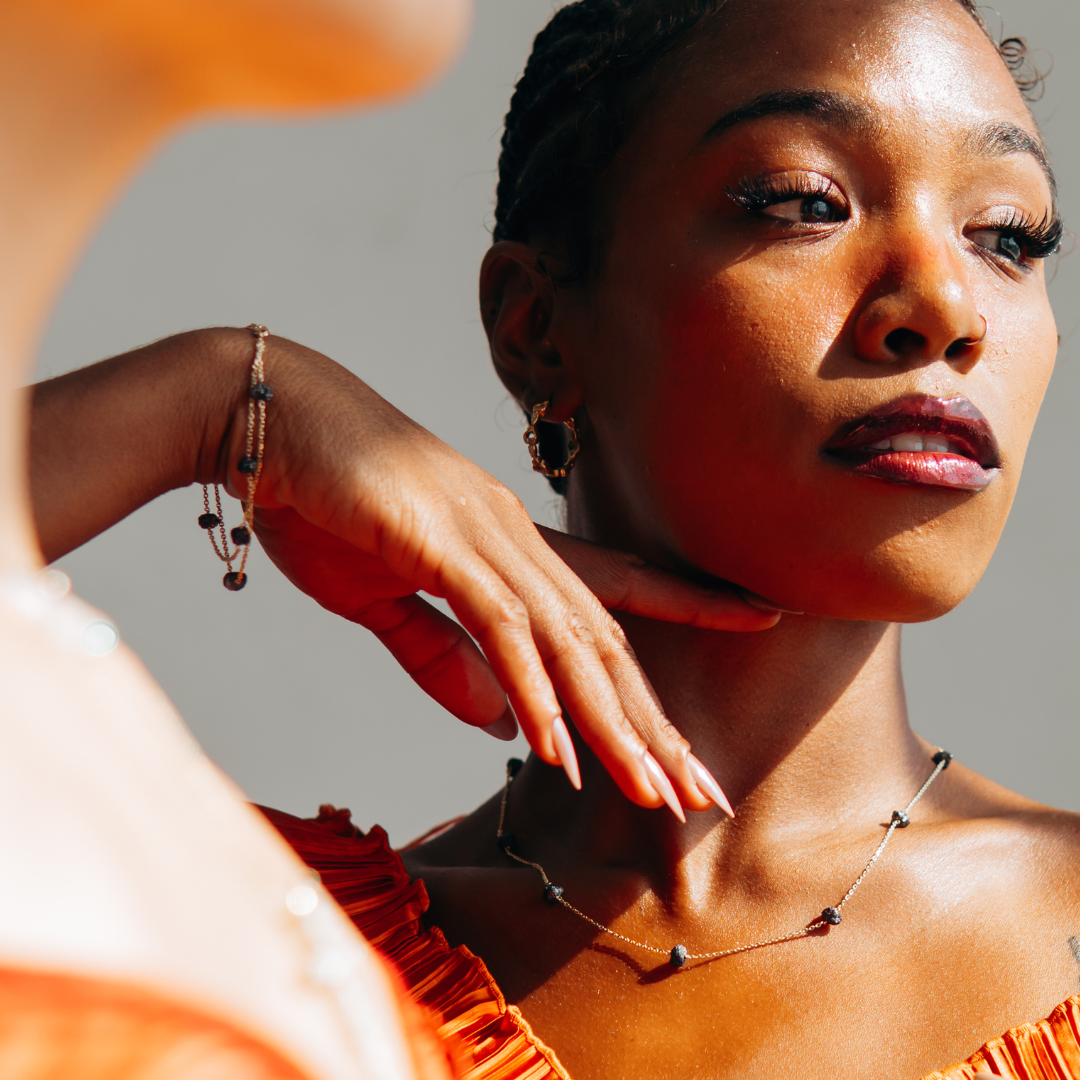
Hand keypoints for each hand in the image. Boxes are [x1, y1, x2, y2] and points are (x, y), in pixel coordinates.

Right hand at [239, 334, 778, 817]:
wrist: (261, 420)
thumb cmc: (321, 500)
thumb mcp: (382, 597)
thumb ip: (440, 658)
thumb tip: (500, 721)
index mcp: (508, 546)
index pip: (617, 586)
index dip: (691, 604)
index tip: (758, 620)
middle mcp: (514, 539)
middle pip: (606, 635)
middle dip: (655, 718)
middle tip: (702, 789)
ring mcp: (481, 537)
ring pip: (569, 638)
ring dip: (609, 720)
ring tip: (652, 789)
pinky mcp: (438, 542)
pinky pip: (498, 624)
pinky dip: (532, 685)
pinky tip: (557, 744)